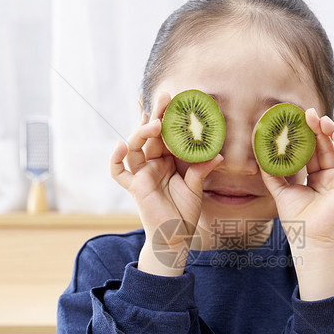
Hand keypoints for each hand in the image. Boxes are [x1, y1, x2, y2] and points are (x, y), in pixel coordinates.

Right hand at [110, 91, 222, 274]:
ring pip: (134, 147)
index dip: (170, 116)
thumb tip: (218, 155)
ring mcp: (142, 174)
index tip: (178, 98)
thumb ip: (202, 171)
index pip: (167, 133)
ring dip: (141, 133)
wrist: (175, 237)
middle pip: (150, 134)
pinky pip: (119, 172)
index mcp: (168, 160)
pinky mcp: (134, 187)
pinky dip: (115, 159)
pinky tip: (119, 145)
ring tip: (154, 124)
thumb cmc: (184, 212)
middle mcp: (152, 163)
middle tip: (166, 97)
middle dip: (157, 114)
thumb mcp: (196, 188)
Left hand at [260, 109, 333, 250]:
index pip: (312, 150)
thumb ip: (271, 173)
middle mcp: (329, 175)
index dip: (306, 134)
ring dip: (332, 131)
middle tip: (306, 113)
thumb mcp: (279, 191)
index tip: (296, 120)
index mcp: (315, 177)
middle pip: (325, 145)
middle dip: (317, 127)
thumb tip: (260, 153)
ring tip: (320, 119)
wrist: (307, 238)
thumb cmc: (296, 220)